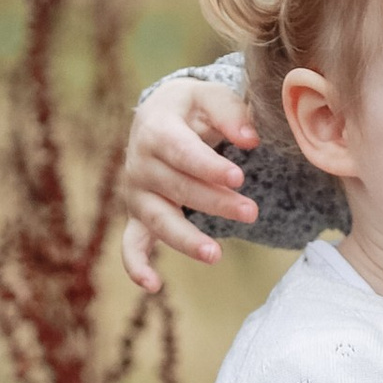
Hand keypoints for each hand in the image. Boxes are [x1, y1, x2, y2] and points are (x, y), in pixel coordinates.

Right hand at [119, 74, 264, 292]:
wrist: (161, 117)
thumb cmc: (192, 109)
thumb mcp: (211, 96)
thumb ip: (231, 112)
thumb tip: (250, 139)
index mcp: (155, 129)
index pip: (181, 153)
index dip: (209, 167)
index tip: (239, 178)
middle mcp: (139, 163)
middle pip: (176, 189)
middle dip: (214, 202)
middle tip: (251, 212)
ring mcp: (137, 193)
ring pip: (158, 221)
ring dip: (185, 239)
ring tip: (215, 254)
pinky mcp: (138, 216)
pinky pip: (131, 244)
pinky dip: (136, 265)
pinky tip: (153, 285)